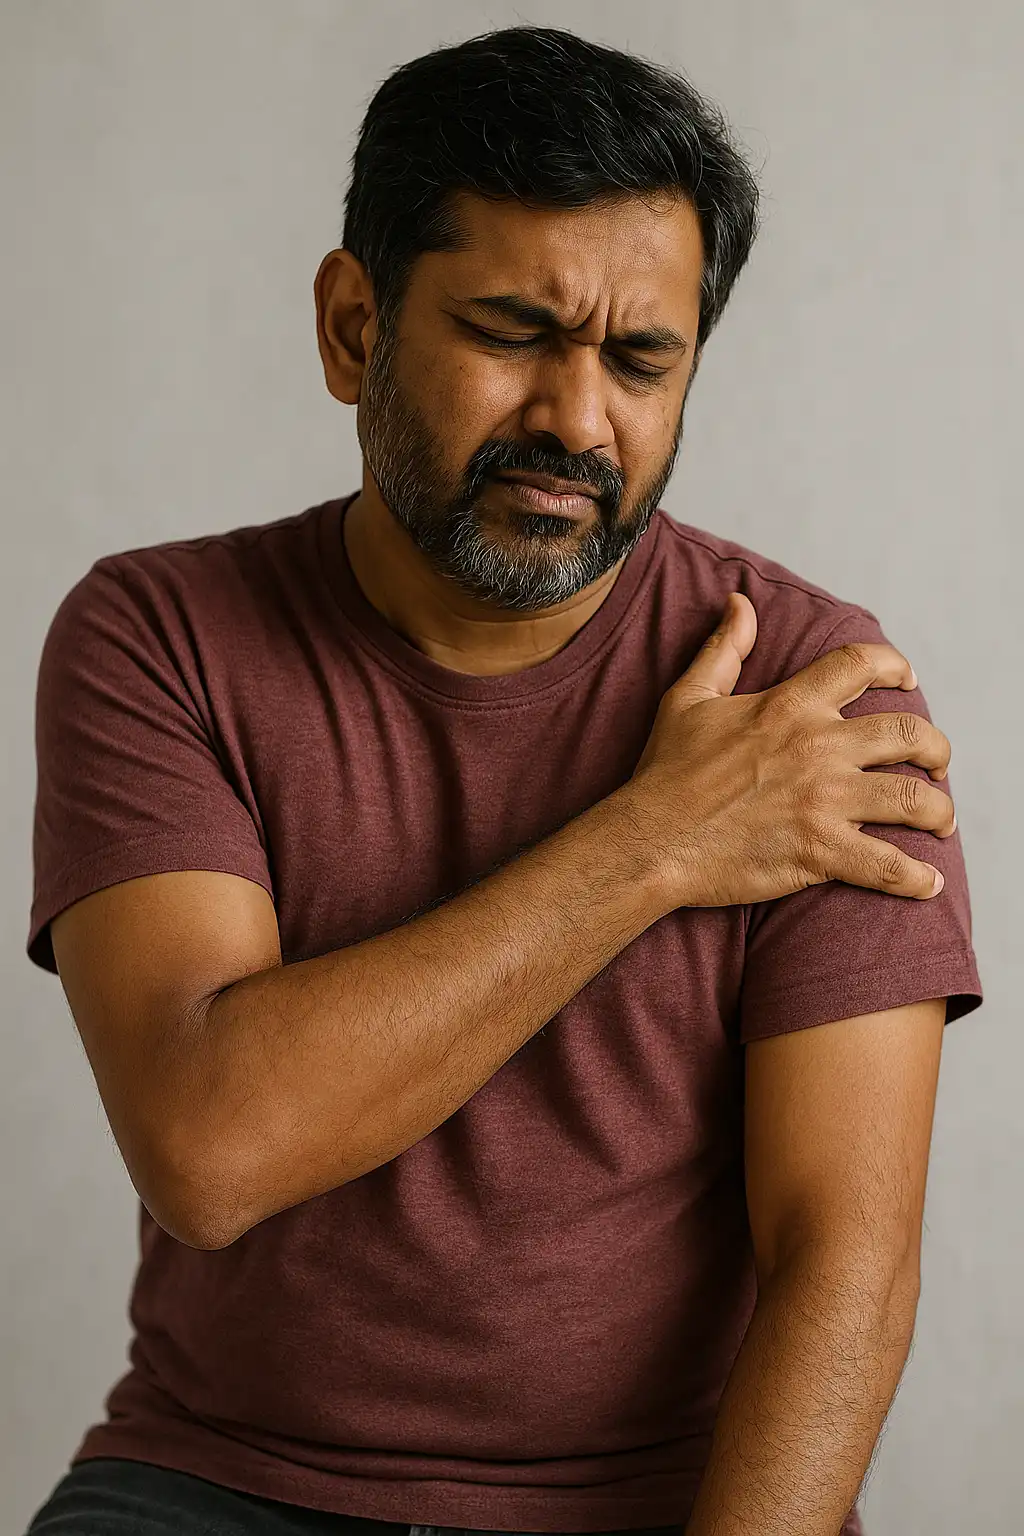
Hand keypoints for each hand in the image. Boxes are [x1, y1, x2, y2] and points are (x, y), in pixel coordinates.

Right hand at [625, 593, 955, 906]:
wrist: (651, 839)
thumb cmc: (665, 772)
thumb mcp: (689, 698)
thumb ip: (724, 649)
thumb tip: (740, 603)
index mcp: (789, 706)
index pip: (861, 665)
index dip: (894, 666)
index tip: (908, 680)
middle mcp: (817, 748)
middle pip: (909, 734)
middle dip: (936, 750)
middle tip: (936, 766)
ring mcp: (823, 801)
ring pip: (914, 800)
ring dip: (939, 813)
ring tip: (941, 825)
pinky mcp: (820, 851)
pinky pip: (888, 865)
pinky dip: (916, 878)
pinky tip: (928, 884)